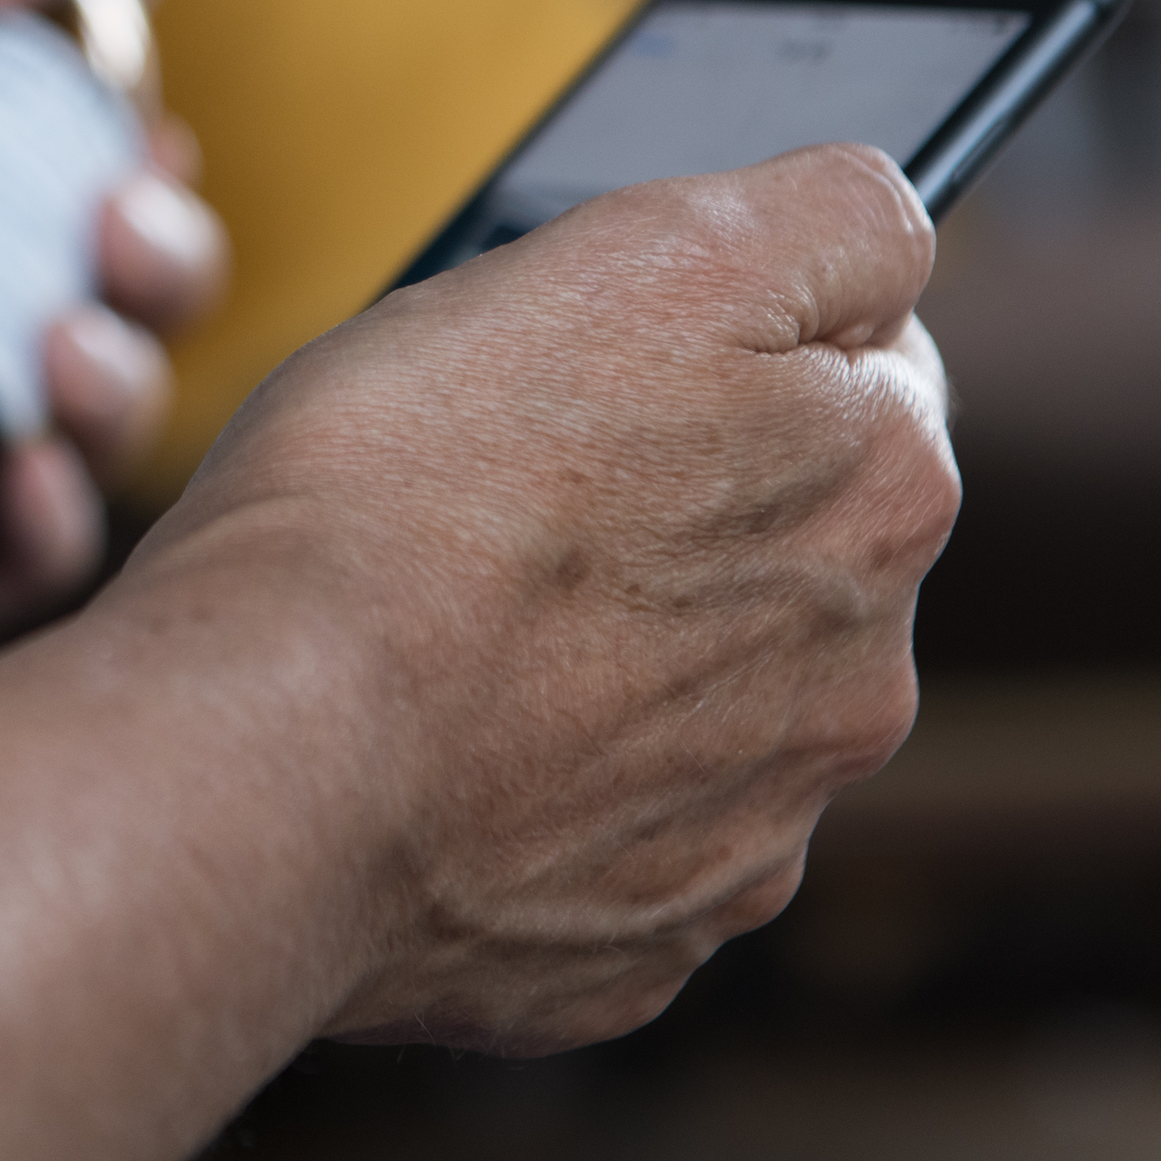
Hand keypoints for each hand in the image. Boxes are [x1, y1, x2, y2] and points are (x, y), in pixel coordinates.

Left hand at [0, 0, 228, 687]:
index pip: (49, 208)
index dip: (127, 174)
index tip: (143, 131)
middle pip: (94, 325)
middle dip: (160, 271)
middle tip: (128, 225)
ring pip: (69, 459)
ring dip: (123, 392)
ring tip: (74, 340)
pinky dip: (47, 543)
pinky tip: (40, 477)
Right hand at [108, 142, 957, 1053]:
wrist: (264, 757)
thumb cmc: (407, 483)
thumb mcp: (638, 249)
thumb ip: (822, 214)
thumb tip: (897, 222)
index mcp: (884, 487)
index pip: (867, 358)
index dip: (720, 334)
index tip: (606, 353)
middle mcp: (859, 677)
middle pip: (783, 538)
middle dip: (676, 499)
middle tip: (500, 476)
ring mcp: (751, 831)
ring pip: (700, 694)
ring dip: (609, 652)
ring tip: (445, 620)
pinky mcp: (639, 947)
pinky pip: (609, 837)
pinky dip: (541, 791)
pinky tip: (442, 747)